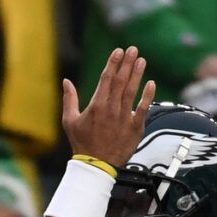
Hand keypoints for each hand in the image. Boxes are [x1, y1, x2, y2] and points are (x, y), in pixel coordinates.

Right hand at [62, 47, 156, 171]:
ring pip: (132, 92)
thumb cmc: (82, 144)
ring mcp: (125, 118)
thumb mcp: (69, 121)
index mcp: (96, 106)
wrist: (96, 166)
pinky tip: (151, 83)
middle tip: (133, 50)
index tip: (119, 51)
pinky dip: (148, 96)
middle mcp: (112, 109)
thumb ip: (69, 99)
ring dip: (137, 74)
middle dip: (127, 63)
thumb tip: (66, 81)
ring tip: (141, 60)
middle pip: (121, 81)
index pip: (107, 79)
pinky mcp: (135, 128)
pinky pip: (144, 109)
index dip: (114, 63)